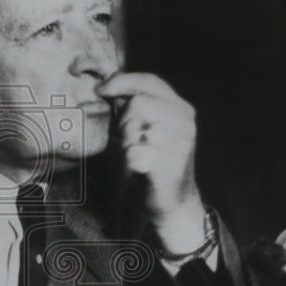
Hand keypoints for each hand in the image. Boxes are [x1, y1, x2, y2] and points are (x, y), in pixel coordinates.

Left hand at [96, 72, 207, 251]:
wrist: (174, 204)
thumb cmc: (154, 164)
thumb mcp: (147, 130)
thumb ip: (134, 108)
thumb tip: (108, 86)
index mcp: (181, 108)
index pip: (150, 81)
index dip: (122, 81)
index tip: (100, 90)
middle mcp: (184, 121)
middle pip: (138, 103)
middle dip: (123, 121)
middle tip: (128, 141)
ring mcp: (179, 142)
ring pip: (133, 127)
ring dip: (126, 142)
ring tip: (135, 155)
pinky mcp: (169, 164)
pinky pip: (132, 153)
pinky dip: (128, 162)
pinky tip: (138, 169)